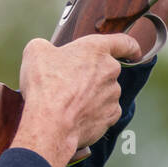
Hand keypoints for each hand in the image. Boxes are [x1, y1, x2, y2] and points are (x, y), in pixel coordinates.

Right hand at [13, 34, 141, 166]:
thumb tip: (47, 51)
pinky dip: (92, 113)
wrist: (50, 124)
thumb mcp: (35, 52)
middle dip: (91, 74)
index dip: (129, 46)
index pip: (124, 42)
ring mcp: (112, 95)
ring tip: (66, 102)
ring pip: (104, 92)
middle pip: (106, 69)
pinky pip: (104, 111)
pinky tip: (74, 115)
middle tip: (68, 81)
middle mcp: (110, 70)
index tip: (132, 51)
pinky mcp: (110, 116)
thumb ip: (46, 46)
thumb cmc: (45, 85)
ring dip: (90, 95)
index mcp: (96, 50)